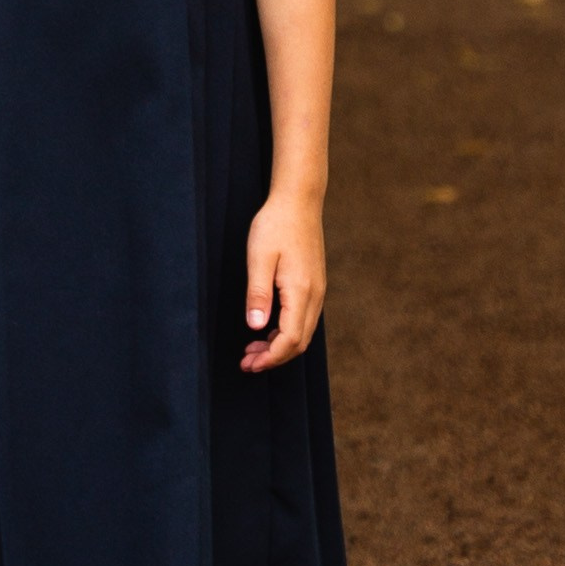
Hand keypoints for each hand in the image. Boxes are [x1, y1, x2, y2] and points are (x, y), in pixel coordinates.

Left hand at [242, 188, 326, 373]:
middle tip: (247, 363)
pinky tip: (267, 329)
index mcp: (301, 291)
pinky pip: (303, 319)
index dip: (270, 358)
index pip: (290, 340)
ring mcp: (317, 290)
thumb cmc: (275, 225)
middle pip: (299, 342)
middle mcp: (314, 295)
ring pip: (302, 332)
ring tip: (253, 350)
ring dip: (279, 346)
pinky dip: (286, 332)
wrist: (298, 201)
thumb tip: (256, 328)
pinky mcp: (314, 284)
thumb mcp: (259, 257)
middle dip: (274, 358)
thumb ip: (258, 294)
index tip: (249, 364)